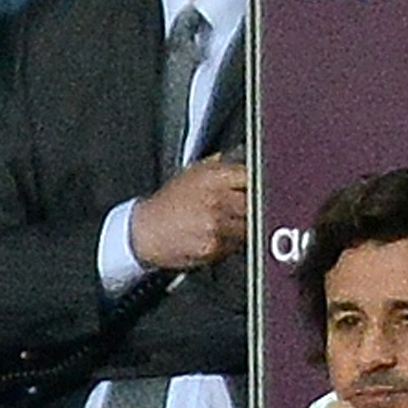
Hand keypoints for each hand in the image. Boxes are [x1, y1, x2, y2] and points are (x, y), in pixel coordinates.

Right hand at [128, 155, 250, 272]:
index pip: (253, 175)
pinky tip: (219, 237)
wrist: (144, 231)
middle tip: (249, 208)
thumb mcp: (192, 173)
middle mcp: (217, 200)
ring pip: (252, 227)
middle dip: (258, 206)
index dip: (261, 182)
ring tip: (230, 223)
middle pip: (258, 203)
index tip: (263, 187)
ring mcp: (217, 225)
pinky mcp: (214, 248)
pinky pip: (238, 245)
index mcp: (213, 177)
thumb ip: (223, 165)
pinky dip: (234, 243)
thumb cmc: (169, 203)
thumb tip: (249, 159)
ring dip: (248, 227)